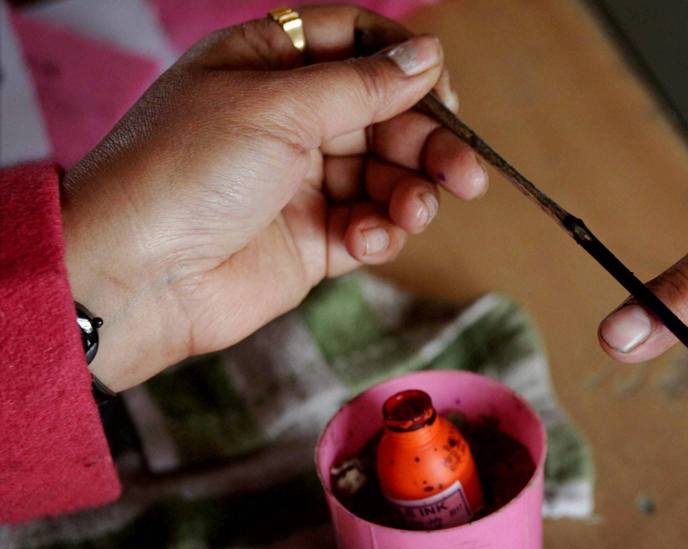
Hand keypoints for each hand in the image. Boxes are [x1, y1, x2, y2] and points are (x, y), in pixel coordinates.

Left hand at [61, 6, 486, 391]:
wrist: (133, 277)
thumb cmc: (183, 172)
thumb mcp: (278, 108)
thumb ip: (362, 86)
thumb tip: (428, 56)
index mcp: (267, 65)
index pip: (355, 44)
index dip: (405, 64)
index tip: (445, 92)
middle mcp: (288, 119)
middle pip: (385, 115)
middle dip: (427, 143)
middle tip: (465, 173)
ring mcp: (300, 181)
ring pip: (386, 175)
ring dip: (412, 193)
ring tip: (414, 213)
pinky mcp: (311, 240)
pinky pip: (368, 226)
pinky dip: (379, 233)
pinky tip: (364, 241)